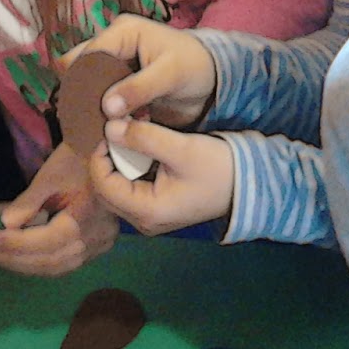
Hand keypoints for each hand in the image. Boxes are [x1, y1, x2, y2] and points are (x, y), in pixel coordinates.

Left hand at [0, 143, 117, 276]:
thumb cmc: (78, 160)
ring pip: (54, 268)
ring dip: (21, 263)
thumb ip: (28, 203)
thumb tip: (3, 226)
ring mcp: (96, 249)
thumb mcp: (51, 176)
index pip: (45, 243)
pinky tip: (15, 254)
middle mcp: (93, 242)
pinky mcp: (94, 249)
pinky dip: (36, 262)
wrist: (107, 157)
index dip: (14, 244)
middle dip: (11, 257)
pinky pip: (62, 264)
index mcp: (85, 221)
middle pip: (48, 262)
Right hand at [61, 15, 215, 127]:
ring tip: (86, 128)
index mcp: (123, 31)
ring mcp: (113, 65)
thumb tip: (106, 107)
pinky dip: (98, 111)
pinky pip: (98, 97)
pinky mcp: (116, 84)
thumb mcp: (170, 75)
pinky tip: (97, 129)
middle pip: (81, 67)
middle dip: (80, 93)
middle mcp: (112, 44)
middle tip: (79, 121)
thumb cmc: (194, 67)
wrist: (211, 81)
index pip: (90, 53)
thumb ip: (139, 88)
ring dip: (87, 104)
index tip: (81, 109)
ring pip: (86, 84)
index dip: (82, 80)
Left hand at [89, 118, 233, 235]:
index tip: (111, 128)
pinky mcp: (156, 208)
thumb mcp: (181, 148)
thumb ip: (144, 137)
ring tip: (129, 135)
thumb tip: (109, 127)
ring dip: (118, 161)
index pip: (103, 185)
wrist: (249, 184)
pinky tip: (140, 147)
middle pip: (105, 189)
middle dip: (107, 158)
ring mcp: (150, 217)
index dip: (99, 155)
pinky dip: (129, 167)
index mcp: (147, 212)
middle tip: (118, 130)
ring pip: (116, 188)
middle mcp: (143, 221)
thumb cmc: (217, 168)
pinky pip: (130, 188)